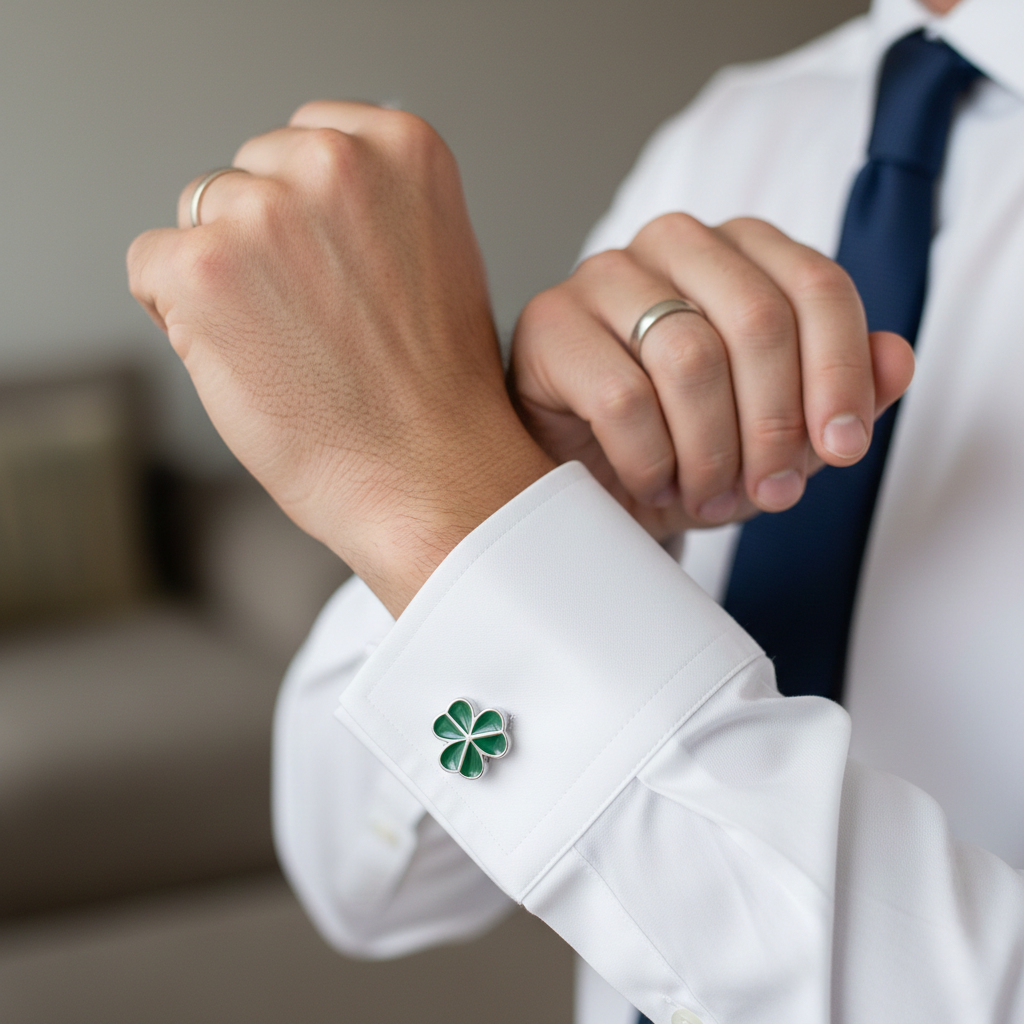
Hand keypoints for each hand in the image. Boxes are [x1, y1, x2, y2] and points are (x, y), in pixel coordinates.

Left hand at [129, 102, 551, 614]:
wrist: (430, 478)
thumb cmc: (437, 393)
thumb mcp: (438, 256)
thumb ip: (374, 202)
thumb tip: (298, 193)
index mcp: (402, 145)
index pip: (307, 139)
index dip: (311, 216)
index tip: (336, 271)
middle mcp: (332, 160)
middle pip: (246, 176)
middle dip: (265, 242)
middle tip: (318, 321)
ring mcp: (264, 211)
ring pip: (196, 218)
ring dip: (225, 277)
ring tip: (291, 345)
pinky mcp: (202, 268)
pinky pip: (151, 265)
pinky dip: (178, 315)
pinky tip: (247, 359)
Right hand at [510, 214, 914, 539]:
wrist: (588, 477)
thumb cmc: (683, 444)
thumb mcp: (776, 432)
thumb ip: (840, 393)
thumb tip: (897, 360)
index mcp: (740, 251)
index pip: (816, 287)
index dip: (841, 375)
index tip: (843, 450)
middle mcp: (674, 244)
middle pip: (759, 319)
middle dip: (776, 425)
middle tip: (769, 492)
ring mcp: (604, 276)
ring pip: (691, 358)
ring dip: (711, 452)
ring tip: (707, 495)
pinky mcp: (549, 325)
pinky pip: (622, 398)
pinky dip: (651, 461)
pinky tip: (653, 481)